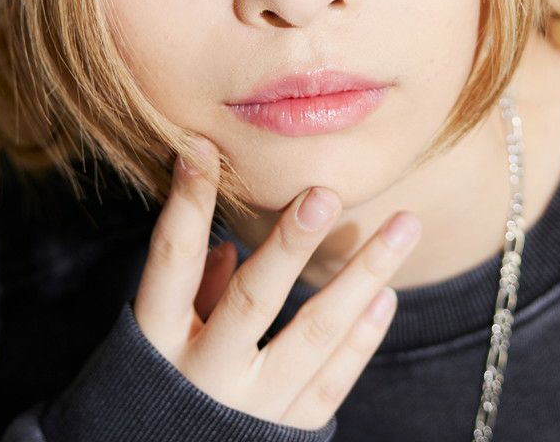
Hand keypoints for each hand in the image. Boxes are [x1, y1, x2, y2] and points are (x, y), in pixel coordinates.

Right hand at [132, 135, 421, 430]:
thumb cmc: (156, 390)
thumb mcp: (155, 340)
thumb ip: (190, 290)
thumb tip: (227, 244)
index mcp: (156, 342)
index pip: (172, 260)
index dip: (186, 204)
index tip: (201, 147)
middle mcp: (204, 376)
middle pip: (253, 300)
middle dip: (290, 244)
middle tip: (325, 194)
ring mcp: (251, 411)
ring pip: (314, 336)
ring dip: (363, 276)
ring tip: (403, 225)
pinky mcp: (287, 437)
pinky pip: (333, 385)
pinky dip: (363, 338)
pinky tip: (388, 295)